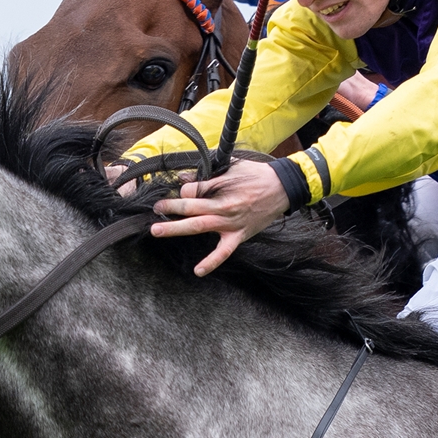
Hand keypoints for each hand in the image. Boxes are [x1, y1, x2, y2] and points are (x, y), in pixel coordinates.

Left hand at [152, 162, 293, 275]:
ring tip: (157, 230)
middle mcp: (223, 208)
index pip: (192, 190)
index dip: (183, 189)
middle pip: (190, 208)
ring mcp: (231, 224)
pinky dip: (211, 262)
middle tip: (154, 209)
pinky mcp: (239, 236)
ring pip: (199, 227)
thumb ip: (207, 174)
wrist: (283, 188)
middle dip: (169, 207)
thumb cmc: (257, 175)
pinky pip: (223, 252)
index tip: (181, 189)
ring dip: (176, 229)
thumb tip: (185, 178)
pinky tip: (198, 271)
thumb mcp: (232, 166)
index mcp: (221, 189)